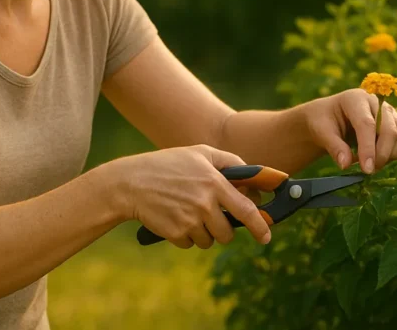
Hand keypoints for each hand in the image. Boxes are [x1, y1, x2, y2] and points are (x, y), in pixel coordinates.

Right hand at [114, 145, 271, 248]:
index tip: (265, 236)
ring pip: (210, 240)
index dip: (260, 226)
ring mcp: (190, 220)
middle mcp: (205, 204)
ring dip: (204, 232)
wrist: (130, 183)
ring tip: (187, 212)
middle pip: (228, 233)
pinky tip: (174, 217)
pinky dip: (186, 235)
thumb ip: (230, 162)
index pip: (246, 210)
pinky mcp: (176, 233)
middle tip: (212, 217)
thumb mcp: (200, 152)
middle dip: (224, 229)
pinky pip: (191, 243)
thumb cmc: (168, 165)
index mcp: (215, 183)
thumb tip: (253, 179)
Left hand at [303, 88, 396, 174]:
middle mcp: (375, 101)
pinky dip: (392, 151)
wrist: (328, 117)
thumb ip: (334, 147)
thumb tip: (346, 165)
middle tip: (369, 171)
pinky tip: (376, 158)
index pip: (367, 124)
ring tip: (371, 165)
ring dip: (390, 153)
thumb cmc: (323, 122)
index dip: (368, 148)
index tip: (367, 169)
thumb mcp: (320, 132)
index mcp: (354, 99)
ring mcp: (387, 110)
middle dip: (382, 154)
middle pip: (389, 128)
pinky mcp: (394, 120)